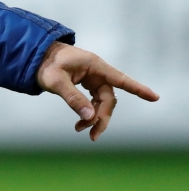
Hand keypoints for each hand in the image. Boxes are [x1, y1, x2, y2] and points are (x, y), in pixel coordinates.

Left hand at [36, 41, 158, 140]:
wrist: (35, 56)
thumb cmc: (46, 64)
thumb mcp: (55, 80)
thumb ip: (72, 97)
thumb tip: (89, 116)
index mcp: (94, 65)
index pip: (120, 79)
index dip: (137, 89)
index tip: (154, 97)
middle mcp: (97, 72)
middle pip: (108, 98)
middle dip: (102, 117)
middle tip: (93, 135)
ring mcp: (92, 78)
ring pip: (101, 102)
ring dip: (95, 118)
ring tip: (81, 131)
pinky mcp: (86, 83)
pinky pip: (93, 101)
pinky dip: (88, 113)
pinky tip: (81, 124)